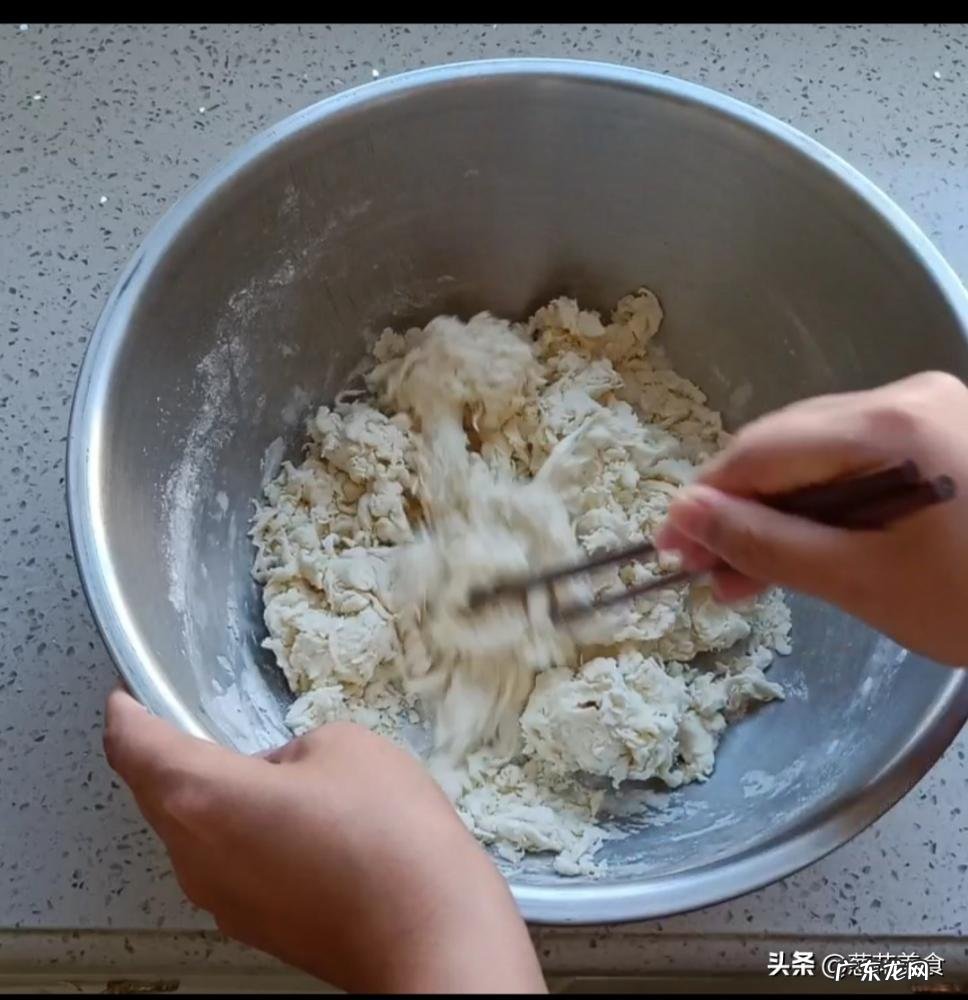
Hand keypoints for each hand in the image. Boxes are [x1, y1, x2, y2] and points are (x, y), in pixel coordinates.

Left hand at [104, 689, 544, 992]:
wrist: (430, 931)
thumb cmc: (384, 831)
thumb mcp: (343, 745)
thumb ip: (294, 748)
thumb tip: (284, 775)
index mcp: (202, 799)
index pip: (135, 748)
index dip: (126, 715)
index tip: (125, 699)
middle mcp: (196, 858)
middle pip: (158, 795)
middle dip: (172, 757)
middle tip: (195, 726)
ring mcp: (224, 902)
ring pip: (193, 834)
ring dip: (212, 799)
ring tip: (261, 774)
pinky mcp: (257, 928)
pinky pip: (228, 866)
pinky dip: (241, 836)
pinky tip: (291, 823)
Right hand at [655, 371, 967, 663]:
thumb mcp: (863, 581)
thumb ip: (765, 543)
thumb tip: (683, 517)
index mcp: (891, 423)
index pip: (763, 450)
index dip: (706, 499)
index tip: (670, 547)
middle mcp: (910, 396)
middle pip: (789, 445)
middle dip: (740, 510)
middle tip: (705, 570)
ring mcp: (932, 411)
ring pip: (819, 455)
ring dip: (778, 513)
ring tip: (745, 575)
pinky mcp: (945, 435)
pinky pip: (858, 462)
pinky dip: (824, 508)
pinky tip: (801, 549)